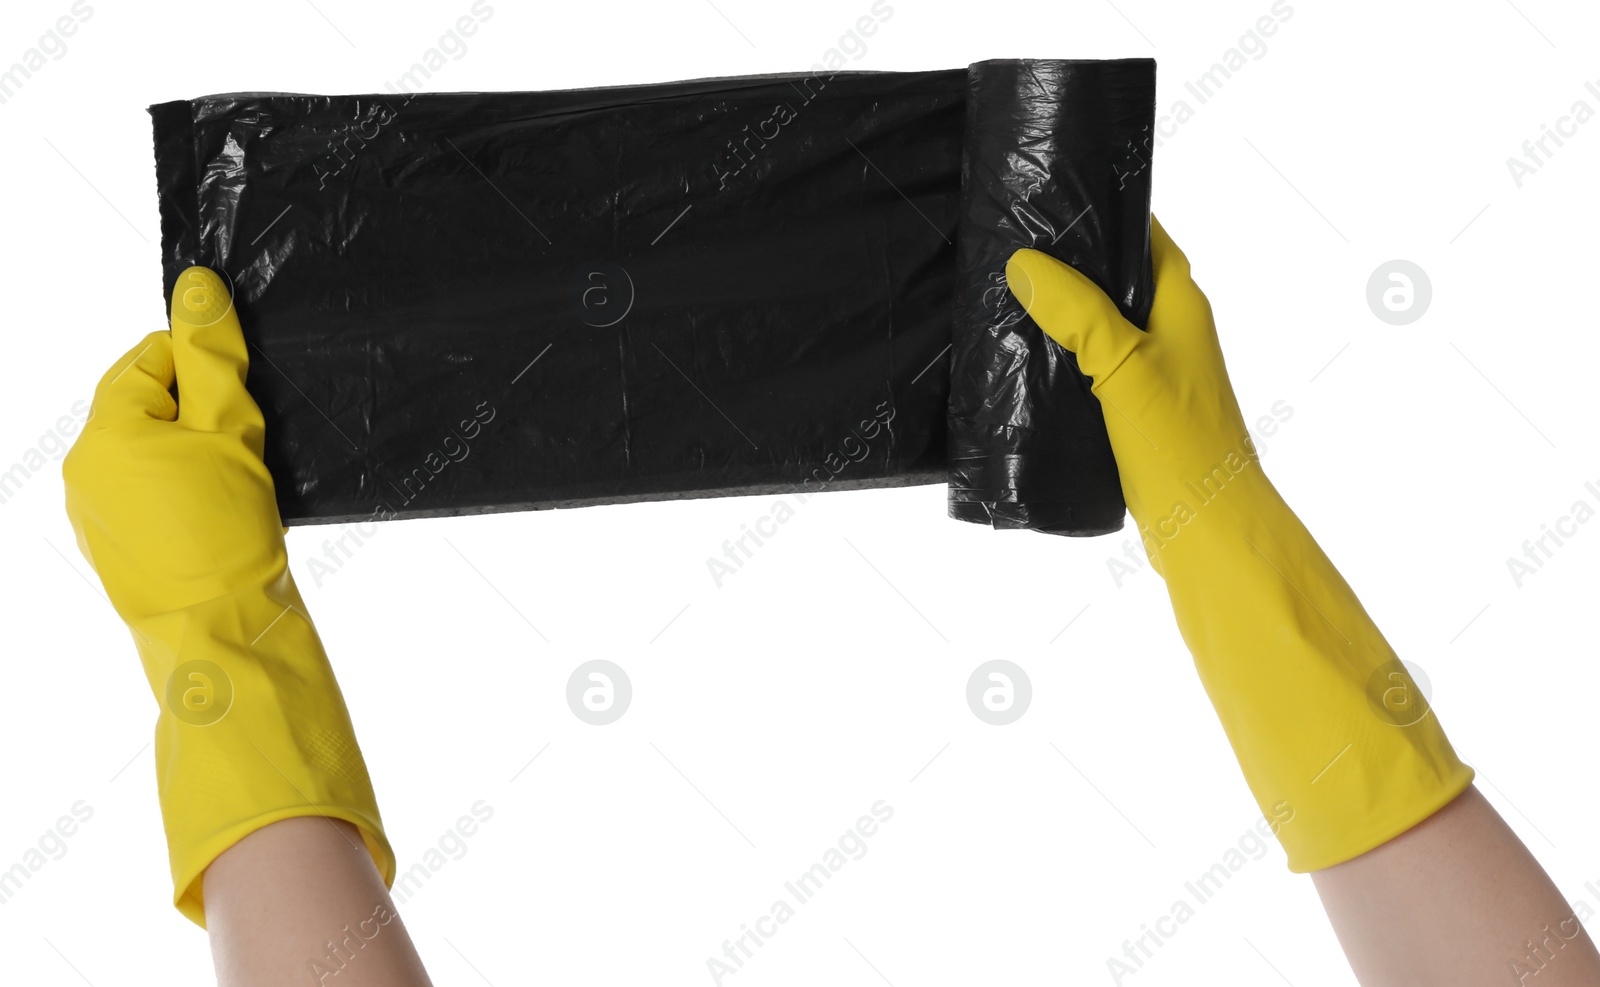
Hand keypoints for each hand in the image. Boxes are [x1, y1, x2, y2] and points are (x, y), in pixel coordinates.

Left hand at [64, 268, 392, 925]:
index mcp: (102, 435)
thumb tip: (197, 284)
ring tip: (242, 486)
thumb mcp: (229, 430)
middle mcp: (85, 474)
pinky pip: (155, 499)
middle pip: (150, 407)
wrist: (225, 636)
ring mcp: (98, 519)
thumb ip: (213, 355)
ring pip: (155, 455)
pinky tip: (227, 519)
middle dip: (202, 414)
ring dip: (199, 457)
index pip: (150, 359)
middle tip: (248, 443)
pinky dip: (191, 497)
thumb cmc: (226, 535)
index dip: (203, 366)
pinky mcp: (122, 554)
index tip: (243, 395)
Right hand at [1006, 220, 1472, 871]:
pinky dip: (1064, 361)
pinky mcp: (1137, 419)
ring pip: (1103, 327)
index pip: (1147, 235)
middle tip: (1008, 244)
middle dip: (1072, 261)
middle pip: (1119, 280)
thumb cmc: (1182, 449)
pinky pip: (1094, 371)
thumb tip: (1025, 263)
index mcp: (1183, 307)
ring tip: (1003, 298)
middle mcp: (1176, 335)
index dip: (1107, 209)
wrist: (1209, 537)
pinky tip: (1025, 367)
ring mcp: (1158, 379)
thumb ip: (1079, 313)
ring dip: (1063, 314)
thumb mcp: (1124, 368)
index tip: (1054, 192)